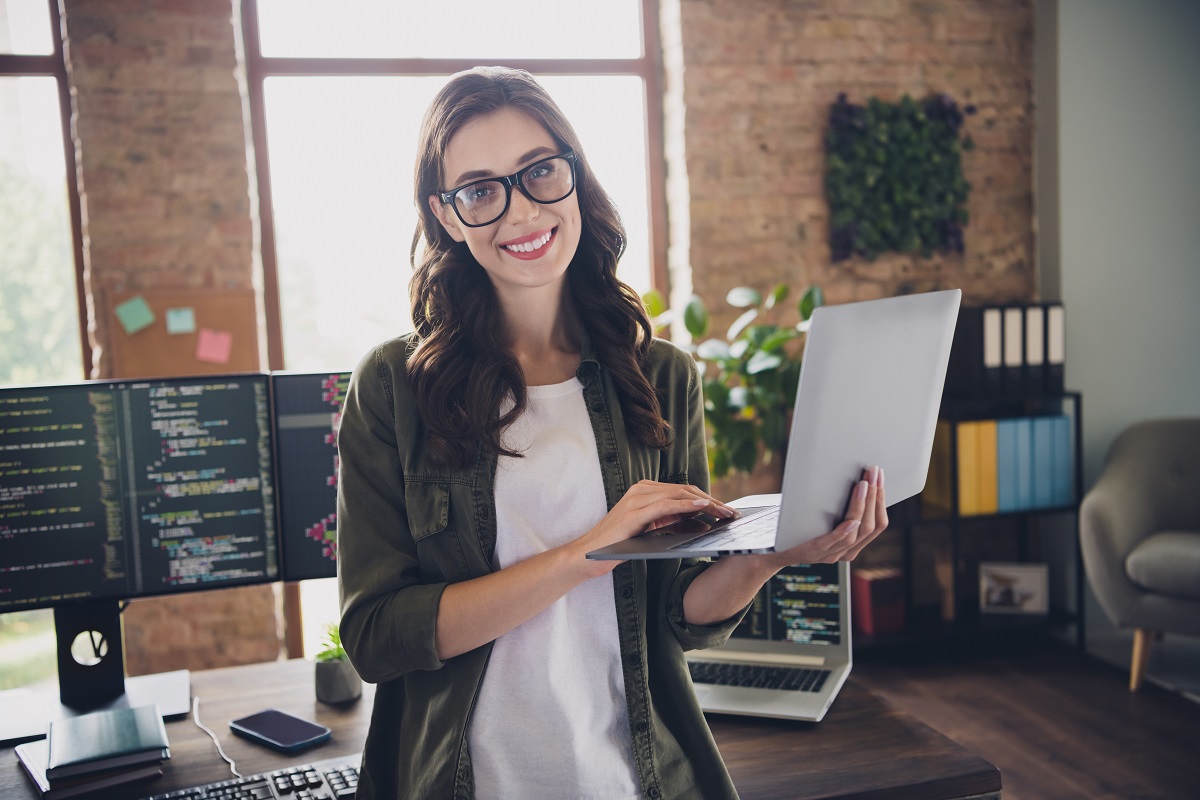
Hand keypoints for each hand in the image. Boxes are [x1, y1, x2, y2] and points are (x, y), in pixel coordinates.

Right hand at [566, 480, 735, 574]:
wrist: (588, 555)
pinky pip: (666, 505)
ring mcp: (636, 499)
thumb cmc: (619, 545)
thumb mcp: (652, 531)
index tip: (726, 508)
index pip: (682, 490)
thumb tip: (703, 522)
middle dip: (711, 500)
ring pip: (678, 494)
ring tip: (724, 510)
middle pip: (684, 490)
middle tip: (731, 511)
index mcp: (644, 491)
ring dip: (705, 502)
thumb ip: (673, 523)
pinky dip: (687, 504)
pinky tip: (703, 507)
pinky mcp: (633, 512)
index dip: (707, 498)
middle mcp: (641, 490)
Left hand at [751, 466, 888, 569]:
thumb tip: (852, 478)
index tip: (881, 478)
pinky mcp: (813, 552)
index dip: (881, 500)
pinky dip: (846, 531)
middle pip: (871, 527)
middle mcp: (844, 552)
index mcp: (851, 544)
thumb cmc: (795, 528)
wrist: (767, 550)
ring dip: (863, 506)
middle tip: (875, 473)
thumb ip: (837, 508)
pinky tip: (852, 520)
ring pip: (857, 532)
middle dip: (875, 497)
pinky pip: (834, 542)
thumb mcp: (821, 518)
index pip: (877, 525)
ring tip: (864, 484)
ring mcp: (830, 554)